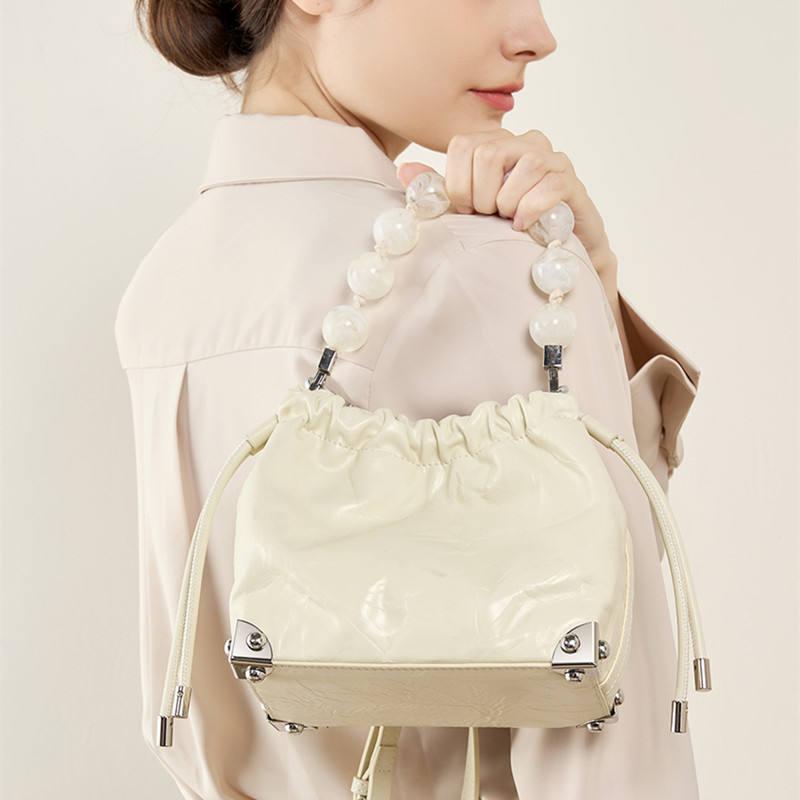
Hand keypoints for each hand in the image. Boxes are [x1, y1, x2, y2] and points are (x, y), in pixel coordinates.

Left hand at [396, 129, 618, 289]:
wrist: (552, 253)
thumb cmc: (506, 228)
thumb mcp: (466, 210)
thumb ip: (439, 191)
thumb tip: (404, 170)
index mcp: (495, 144)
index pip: (463, 146)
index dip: (458, 184)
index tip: (466, 209)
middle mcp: (524, 142)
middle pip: (489, 155)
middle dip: (482, 196)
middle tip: (490, 217)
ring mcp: (552, 159)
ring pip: (522, 167)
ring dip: (508, 204)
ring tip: (509, 220)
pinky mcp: (571, 181)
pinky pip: (548, 186)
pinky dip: (531, 210)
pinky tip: (524, 226)